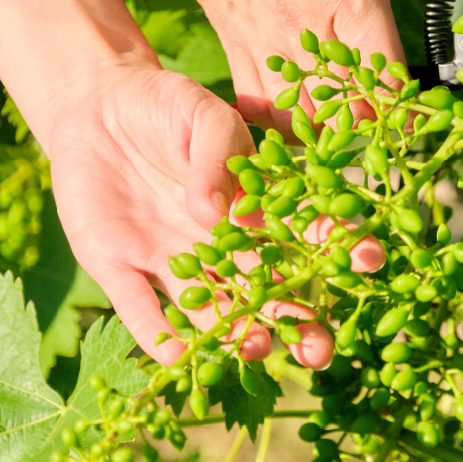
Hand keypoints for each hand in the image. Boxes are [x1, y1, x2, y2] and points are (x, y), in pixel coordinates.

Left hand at [35, 60, 346, 368]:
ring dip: (236, 336)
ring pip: (213, 311)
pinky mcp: (120, 268)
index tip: (368, 262)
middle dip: (298, 324)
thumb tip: (224, 212)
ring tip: (256, 350)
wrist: (93, 107)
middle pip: (268, 293)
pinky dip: (156, 334)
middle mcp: (221, 247)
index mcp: (253, 207)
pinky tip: (175, 357)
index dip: (339, 250)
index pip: (304, 235)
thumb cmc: (162, 104)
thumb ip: (220, 152)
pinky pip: (141, 308)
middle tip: (319, 351)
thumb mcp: (200, 111)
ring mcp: (172, 262)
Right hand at [138, 0, 462, 130]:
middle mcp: (310, 31)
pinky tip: (301, 113)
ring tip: (353, 123)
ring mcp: (266, 42)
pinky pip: (259, 108)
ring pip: (303, 124)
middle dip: (379, 129)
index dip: (416, 110)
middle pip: (352, 118)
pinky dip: (280, 123)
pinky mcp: (233, 42)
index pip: (392, 86)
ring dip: (331, 131)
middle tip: (400, 124)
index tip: (433, 110)